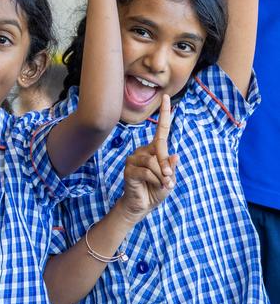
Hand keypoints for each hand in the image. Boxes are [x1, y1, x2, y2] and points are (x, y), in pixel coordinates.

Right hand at [117, 94, 178, 224]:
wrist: (141, 206)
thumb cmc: (156, 191)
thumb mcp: (169, 180)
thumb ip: (171, 168)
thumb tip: (175, 155)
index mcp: (154, 150)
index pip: (161, 130)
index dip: (165, 113)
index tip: (167, 97)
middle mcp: (142, 151)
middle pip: (159, 149)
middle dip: (167, 166)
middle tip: (170, 180)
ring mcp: (133, 159)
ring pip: (153, 161)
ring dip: (161, 176)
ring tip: (162, 185)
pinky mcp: (129, 169)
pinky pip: (146, 171)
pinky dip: (154, 180)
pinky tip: (153, 186)